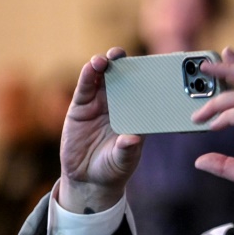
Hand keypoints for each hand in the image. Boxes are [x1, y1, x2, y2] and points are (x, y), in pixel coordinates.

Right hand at [58, 48, 143, 213]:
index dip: (148, 75)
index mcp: (136, 113)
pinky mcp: (81, 107)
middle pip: (123, 77)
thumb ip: (127, 150)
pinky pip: (85, 88)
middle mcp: (119, 104)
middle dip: (123, 63)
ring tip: (105, 59)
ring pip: (102, 77)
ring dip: (104, 64)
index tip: (152, 64)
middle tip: (123, 55)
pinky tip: (90, 67)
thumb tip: (132, 139)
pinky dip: (87, 76)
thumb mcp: (123, 162)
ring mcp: (99, 103)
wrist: (88, 180)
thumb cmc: (113, 168)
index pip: (144, 89)